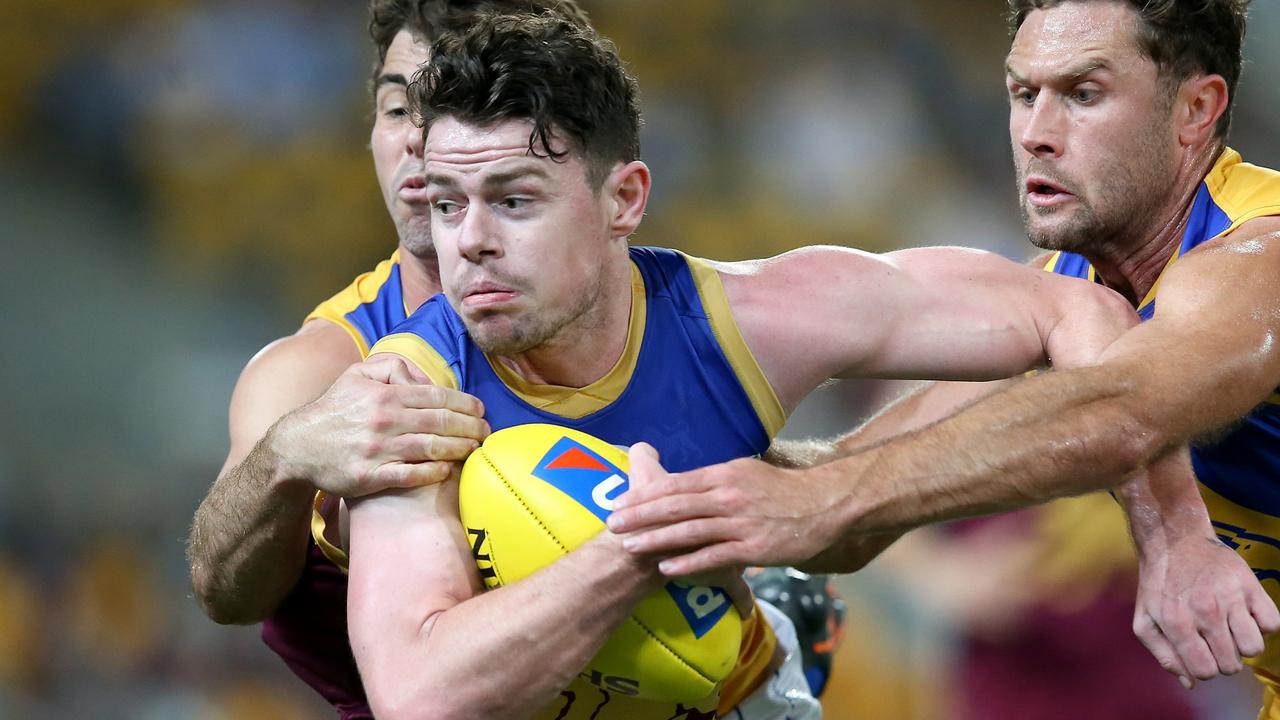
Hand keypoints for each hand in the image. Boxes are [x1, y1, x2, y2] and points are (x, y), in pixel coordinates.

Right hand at [273, 355, 488, 496]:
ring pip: (431, 448)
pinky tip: (447, 469)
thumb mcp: (356, 375)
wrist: (296, 448)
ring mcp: (377, 450)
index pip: (437, 397)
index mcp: (384, 394)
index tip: (480, 410)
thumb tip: (422, 377)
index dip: (465, 404)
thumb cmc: (333, 410)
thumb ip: (391, 367)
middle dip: (470, 427)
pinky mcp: (370, 477)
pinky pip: (410, 475)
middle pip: (441, 422)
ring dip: (459, 449)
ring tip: (474, 449)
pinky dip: (433, 472)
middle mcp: (384, 420)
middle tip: (486, 432)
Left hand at [607, 445, 843, 575]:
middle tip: (611, 523)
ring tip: (629, 546)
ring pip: (689, 530)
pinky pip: (714, 555)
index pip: (675, 484)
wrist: (824, 503)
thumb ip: (715, 479)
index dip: (644, 494)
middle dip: (640, 515)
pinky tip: (666, 568)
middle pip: (675, 505)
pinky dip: (688, 562)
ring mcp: (739, 522)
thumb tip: (685, 484)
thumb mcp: (746, 473)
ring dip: (656, 539)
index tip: (619, 502)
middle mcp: (727, 496)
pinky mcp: (752, 547)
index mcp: (723, 475)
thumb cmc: (783, 490)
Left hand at [1133, 531, 1279, 687]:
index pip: (1204, 671)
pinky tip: (1244, 614)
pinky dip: (1261, 624)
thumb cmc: (1158, 583)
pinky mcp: (1250, 584)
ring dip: (1243, 644)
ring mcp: (1229, 597)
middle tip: (1214, 639)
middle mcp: (1204, 611)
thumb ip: (1163, 655)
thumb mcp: (1145, 620)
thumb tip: (1189, 683)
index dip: (1205, 669)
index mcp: (1176, 623)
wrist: (1173, 540)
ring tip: (1230, 628)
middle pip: (1231, 664)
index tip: (1201, 654)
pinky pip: (1271, 623)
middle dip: (1223, 658)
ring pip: (1254, 648)